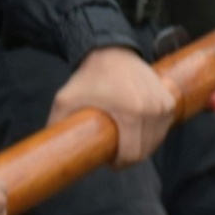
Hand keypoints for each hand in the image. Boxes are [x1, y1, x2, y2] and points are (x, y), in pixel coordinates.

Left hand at [50, 46, 175, 167]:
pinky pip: (162, 129)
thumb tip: (46, 153)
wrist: (111, 51)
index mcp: (133, 113)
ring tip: (124, 136)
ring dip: (141, 145)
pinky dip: (151, 133)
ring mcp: (164, 104)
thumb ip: (56, 125)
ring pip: (155, 142)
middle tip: (113, 147)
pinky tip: (136, 127)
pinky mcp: (169, 101)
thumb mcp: (66, 101)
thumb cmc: (89, 77)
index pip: (132, 155)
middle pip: (144, 151)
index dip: (118, 163)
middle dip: (128, 156)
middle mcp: (153, 109)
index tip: (107, 158)